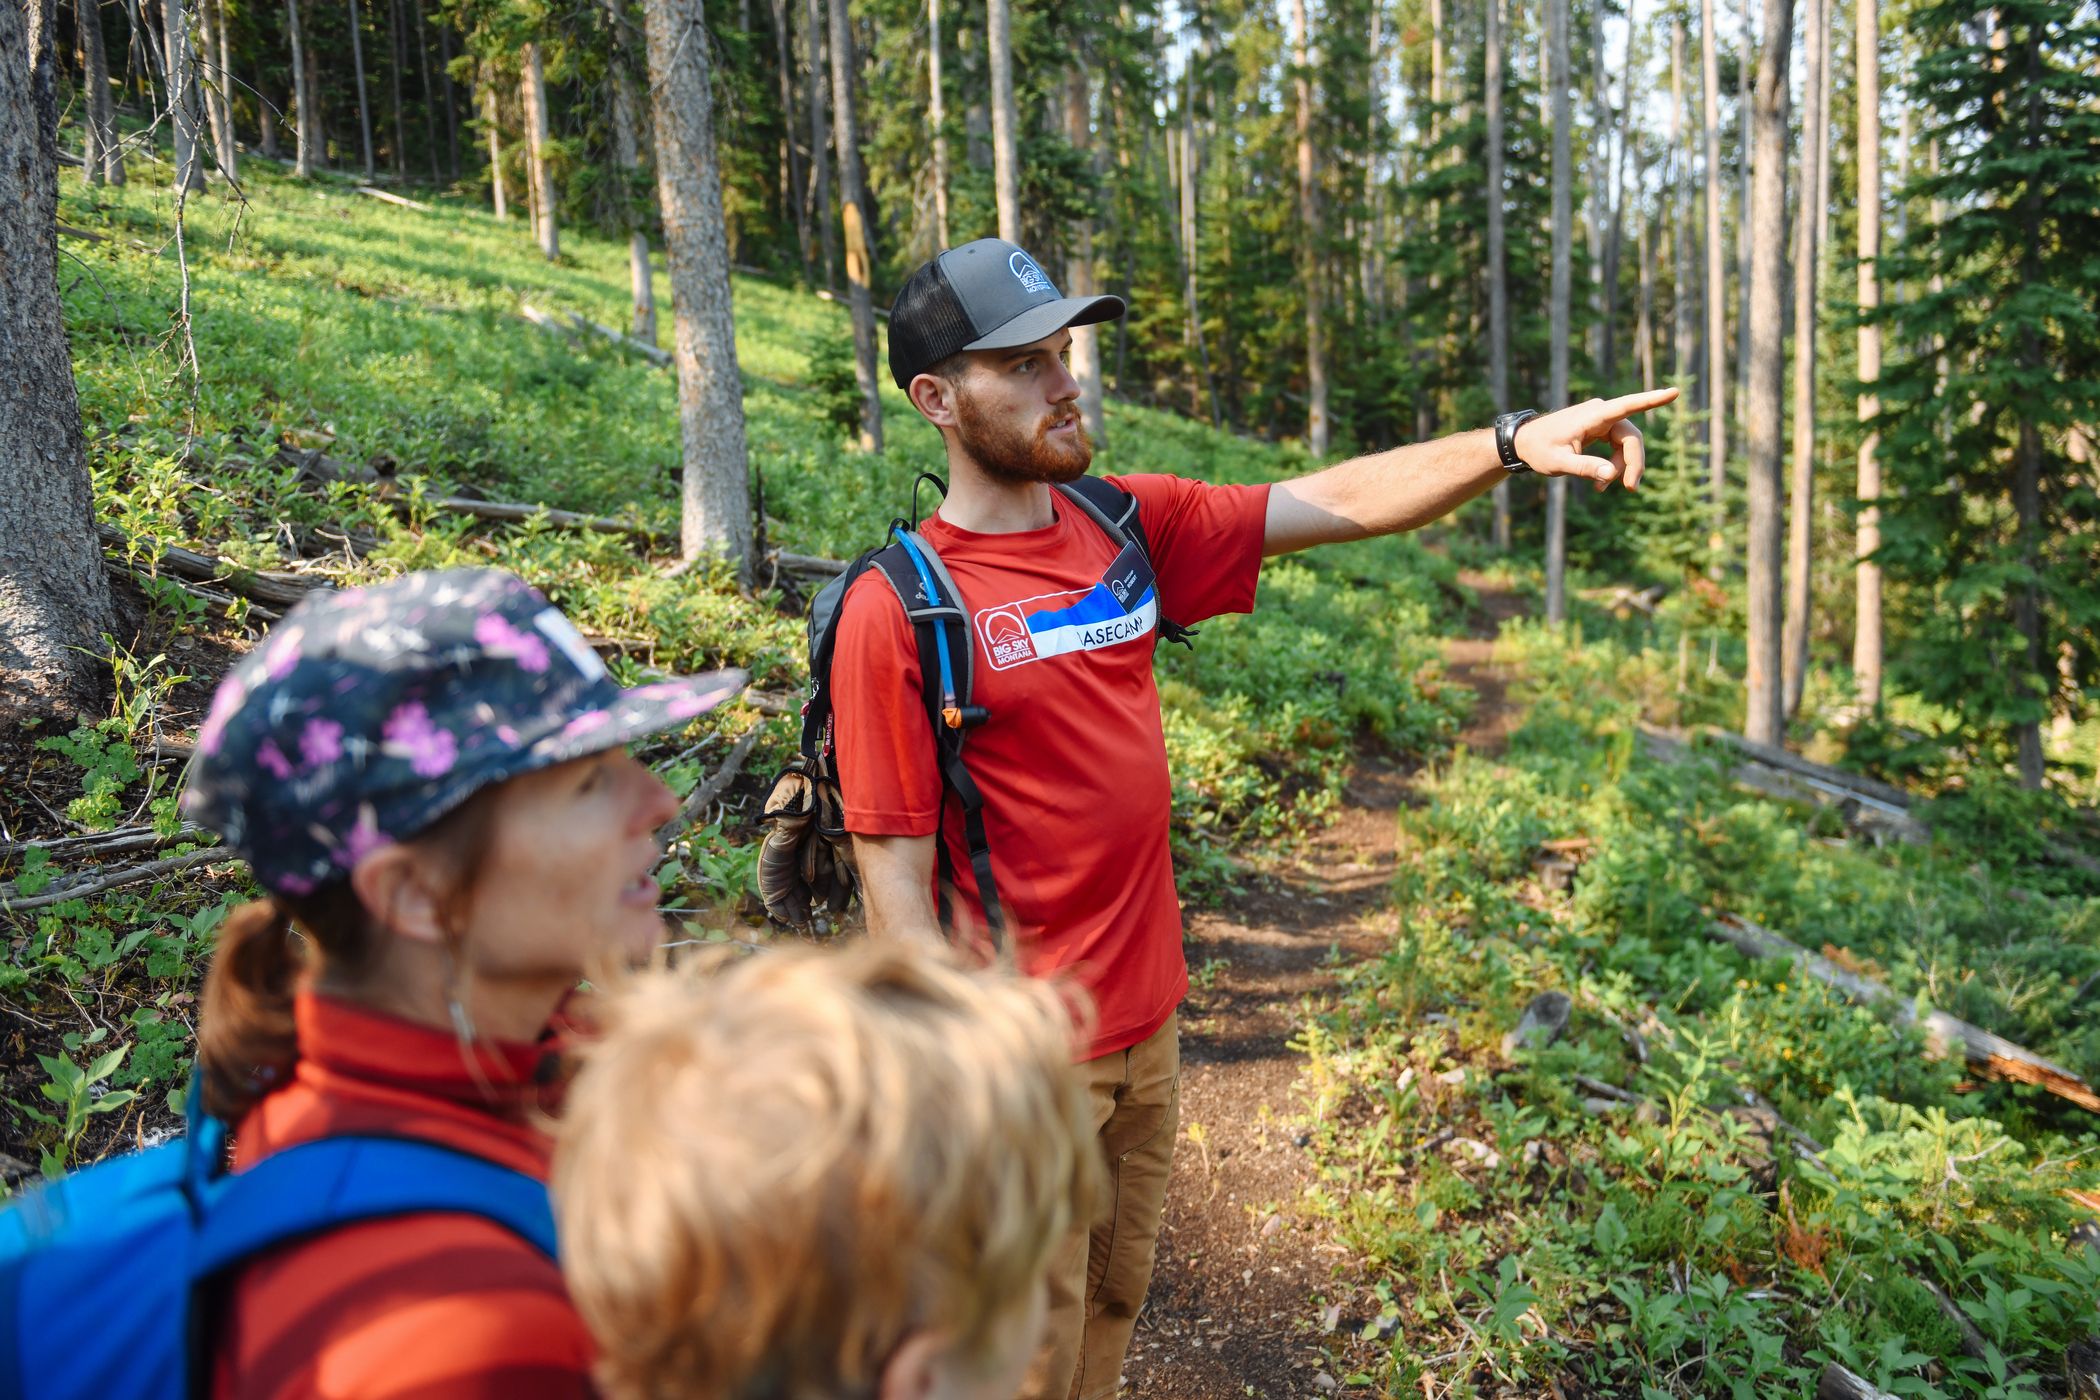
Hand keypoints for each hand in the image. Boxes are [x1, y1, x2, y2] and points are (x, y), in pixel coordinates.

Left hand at [1510, 387, 1678, 491]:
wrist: (1524, 442)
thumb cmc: (1538, 450)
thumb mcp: (1558, 463)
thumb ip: (1584, 468)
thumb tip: (1611, 476)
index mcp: (1592, 415)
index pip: (1627, 406)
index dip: (1651, 400)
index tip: (1674, 392)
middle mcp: (1601, 412)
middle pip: (1631, 438)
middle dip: (1633, 463)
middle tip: (1630, 489)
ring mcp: (1602, 419)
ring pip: (1626, 445)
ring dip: (1620, 467)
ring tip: (1601, 489)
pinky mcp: (1600, 428)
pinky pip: (1617, 447)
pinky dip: (1613, 465)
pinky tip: (1601, 483)